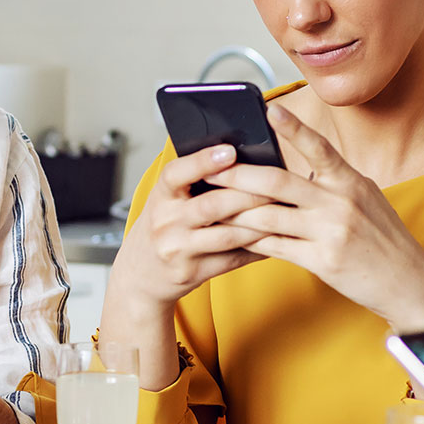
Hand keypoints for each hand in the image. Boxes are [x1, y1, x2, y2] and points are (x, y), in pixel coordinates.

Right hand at [110, 143, 271, 309]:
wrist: (140, 274)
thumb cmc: (164, 226)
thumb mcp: (167, 200)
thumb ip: (193, 182)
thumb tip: (239, 159)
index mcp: (159, 196)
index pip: (176, 173)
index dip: (203, 160)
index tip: (230, 150)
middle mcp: (165, 222)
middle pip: (212, 205)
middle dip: (249, 195)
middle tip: (279, 185)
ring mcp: (177, 250)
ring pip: (227, 235)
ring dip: (259, 224)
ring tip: (284, 213)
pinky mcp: (191, 273)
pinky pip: (231, 260)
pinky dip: (256, 249)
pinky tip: (275, 240)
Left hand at [205, 105, 423, 331]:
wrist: (409, 283)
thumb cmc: (383, 238)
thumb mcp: (366, 200)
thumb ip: (333, 183)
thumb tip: (295, 170)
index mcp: (352, 181)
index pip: (319, 148)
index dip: (293, 128)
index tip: (268, 110)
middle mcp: (341, 202)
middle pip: (278, 183)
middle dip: (238, 175)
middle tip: (209, 169)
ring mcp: (331, 232)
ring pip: (270, 217)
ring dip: (235, 212)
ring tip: (210, 206)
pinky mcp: (323, 261)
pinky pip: (276, 248)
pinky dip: (250, 242)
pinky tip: (231, 237)